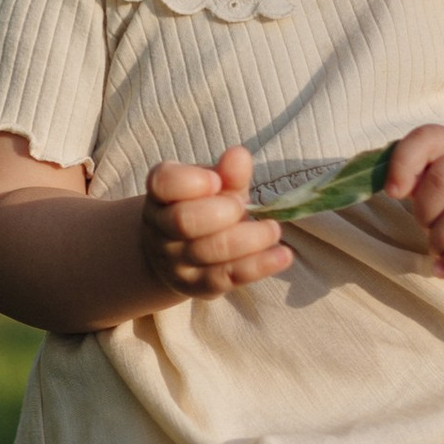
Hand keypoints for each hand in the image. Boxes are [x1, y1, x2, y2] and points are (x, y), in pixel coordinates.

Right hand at [140, 144, 292, 298]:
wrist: (180, 255)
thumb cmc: (203, 209)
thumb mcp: (215, 187)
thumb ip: (227, 172)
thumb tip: (239, 156)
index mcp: (161, 195)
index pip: (164, 184)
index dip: (191, 181)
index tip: (216, 180)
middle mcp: (160, 229)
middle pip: (184, 221)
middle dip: (223, 212)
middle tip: (243, 207)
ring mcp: (176, 262)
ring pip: (209, 252)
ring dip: (249, 239)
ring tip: (273, 229)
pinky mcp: (198, 287)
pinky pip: (227, 278)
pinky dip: (258, 265)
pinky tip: (283, 256)